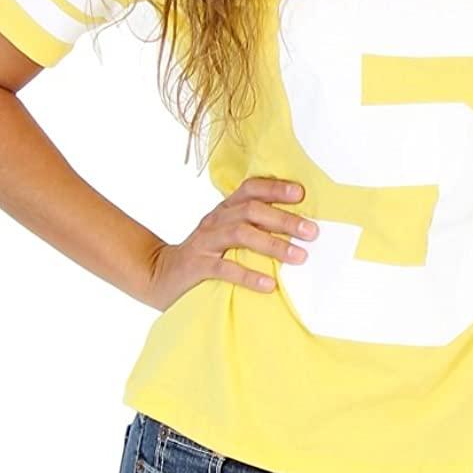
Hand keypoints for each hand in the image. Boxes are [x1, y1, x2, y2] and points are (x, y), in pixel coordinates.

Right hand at [149, 176, 317, 310]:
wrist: (160, 274)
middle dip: (284, 219)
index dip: (275, 188)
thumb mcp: (226, 234)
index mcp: (225, 209)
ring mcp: (205, 242)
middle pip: (251, 210)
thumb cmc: (205, 254)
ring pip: (240, 234)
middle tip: (311, 232)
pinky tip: (269, 284)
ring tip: (298, 256)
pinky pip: (225, 268)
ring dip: (272, 244)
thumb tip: (298, 228)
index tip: (301, 193)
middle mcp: (215, 220)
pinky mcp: (197, 266)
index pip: (250, 188)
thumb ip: (253, 227)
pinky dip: (249, 276)